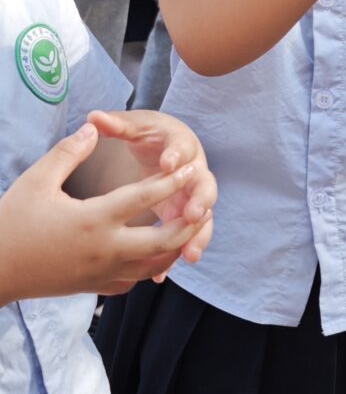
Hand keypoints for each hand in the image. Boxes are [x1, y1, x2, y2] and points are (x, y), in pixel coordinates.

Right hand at [0, 124, 212, 302]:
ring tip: (185, 229)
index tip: (189, 167)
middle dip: (188, 223)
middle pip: (164, 240)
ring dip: (174, 248)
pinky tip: (150, 253)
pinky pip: (134, 280)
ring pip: (154, 266)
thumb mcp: (37, 180)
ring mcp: (103, 273)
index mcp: (94, 220)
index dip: (170, 181)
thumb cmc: (13, 222)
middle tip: (201, 205)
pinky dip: (148, 267)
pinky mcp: (96, 288)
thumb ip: (70, 152)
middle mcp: (106, 250)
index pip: (144, 198)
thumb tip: (93, 128)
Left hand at [86, 108, 216, 261]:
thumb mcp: (135, 127)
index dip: (178, 156)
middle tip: (193, 213)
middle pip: (205, 186)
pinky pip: (184, 238)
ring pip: (202, 219)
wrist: (164, 149)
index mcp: (181, 146)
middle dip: (201, 200)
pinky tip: (160, 275)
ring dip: (197, 237)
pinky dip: (174, 256)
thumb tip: (93, 117)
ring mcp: (192, 198)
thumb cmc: (149, 136)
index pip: (184, 149)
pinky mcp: (183, 218)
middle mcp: (194, 173)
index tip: (168, 164)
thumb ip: (116, 125)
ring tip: (189, 255)